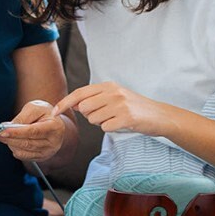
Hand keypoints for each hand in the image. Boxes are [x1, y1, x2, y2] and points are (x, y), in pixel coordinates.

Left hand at [0, 100, 65, 161]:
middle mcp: (54, 142)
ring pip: (25, 150)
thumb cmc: (44, 112)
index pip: (34, 131)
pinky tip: (11, 142)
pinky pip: (25, 156)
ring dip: (11, 144)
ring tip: (2, 136)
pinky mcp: (43, 157)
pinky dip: (15, 150)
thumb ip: (23, 116)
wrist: (55, 123)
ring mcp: (49, 151)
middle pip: (28, 143)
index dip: (17, 132)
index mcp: (55, 126)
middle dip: (10, 138)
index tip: (3, 131)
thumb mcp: (35, 107)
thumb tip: (9, 127)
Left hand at [52, 82, 169, 135]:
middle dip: (91, 116)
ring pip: (94, 119)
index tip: (54, 111)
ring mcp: (120, 104)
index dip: (65, 102)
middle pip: (85, 108)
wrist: (160, 115)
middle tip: (106, 115)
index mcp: (108, 85)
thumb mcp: (115, 96)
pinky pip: (106, 128)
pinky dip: (111, 129)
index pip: (80, 93)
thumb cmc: (135, 107)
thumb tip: (76, 105)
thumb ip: (96, 99)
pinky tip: (123, 125)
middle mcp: (113, 92)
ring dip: (102, 123)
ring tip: (117, 119)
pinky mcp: (126, 118)